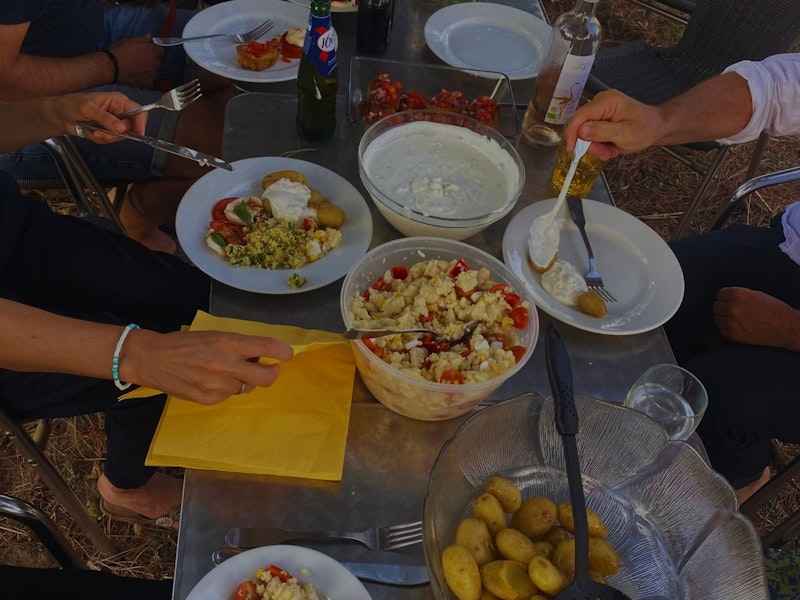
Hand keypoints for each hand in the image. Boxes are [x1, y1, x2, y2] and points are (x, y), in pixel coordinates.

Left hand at [48, 92, 146, 141]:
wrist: (58, 115)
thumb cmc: (71, 105)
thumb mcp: (87, 109)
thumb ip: (105, 118)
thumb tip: (121, 128)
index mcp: (118, 101)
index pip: (139, 112)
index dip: (141, 123)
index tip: (138, 134)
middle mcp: (119, 112)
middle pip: (130, 128)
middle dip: (115, 134)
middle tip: (100, 132)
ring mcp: (114, 123)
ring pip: (120, 137)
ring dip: (105, 137)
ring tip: (92, 131)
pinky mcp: (108, 132)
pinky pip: (110, 140)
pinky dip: (100, 139)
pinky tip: (90, 133)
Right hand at [109, 35, 163, 88]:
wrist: (111, 67)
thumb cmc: (118, 52)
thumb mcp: (129, 41)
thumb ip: (142, 40)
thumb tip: (149, 37)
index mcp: (151, 50)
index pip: (160, 50)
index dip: (154, 51)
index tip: (148, 52)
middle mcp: (155, 61)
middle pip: (157, 62)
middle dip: (151, 62)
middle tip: (139, 62)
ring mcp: (153, 73)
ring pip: (154, 72)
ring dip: (149, 72)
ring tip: (137, 70)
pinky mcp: (149, 83)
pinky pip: (151, 82)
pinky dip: (145, 81)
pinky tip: (137, 77)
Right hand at [121, 329, 294, 403]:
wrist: (152, 359)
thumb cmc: (186, 343)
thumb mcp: (215, 335)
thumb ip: (239, 346)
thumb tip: (261, 357)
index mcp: (229, 343)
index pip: (267, 348)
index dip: (283, 352)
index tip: (287, 354)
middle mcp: (227, 365)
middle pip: (268, 377)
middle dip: (273, 373)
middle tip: (269, 368)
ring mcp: (218, 386)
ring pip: (247, 387)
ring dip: (244, 380)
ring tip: (225, 370)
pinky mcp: (209, 400)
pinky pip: (229, 396)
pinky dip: (227, 388)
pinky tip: (210, 380)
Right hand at [563, 89, 665, 160]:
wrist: (656, 126)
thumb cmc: (646, 128)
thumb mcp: (625, 134)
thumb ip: (602, 131)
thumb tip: (581, 131)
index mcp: (607, 101)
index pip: (579, 116)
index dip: (572, 134)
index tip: (572, 150)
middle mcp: (600, 101)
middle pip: (580, 125)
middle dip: (589, 143)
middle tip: (603, 154)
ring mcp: (600, 108)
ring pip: (584, 131)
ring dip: (595, 145)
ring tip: (610, 151)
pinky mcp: (600, 115)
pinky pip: (590, 131)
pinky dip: (597, 142)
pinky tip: (609, 146)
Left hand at [713, 286, 799, 350]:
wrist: (786, 327)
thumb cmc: (774, 310)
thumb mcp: (755, 295)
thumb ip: (738, 296)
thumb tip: (726, 298)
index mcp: (738, 295)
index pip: (720, 294)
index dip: (726, 297)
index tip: (729, 301)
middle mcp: (732, 308)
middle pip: (716, 307)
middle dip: (724, 308)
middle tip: (733, 311)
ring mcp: (731, 323)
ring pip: (717, 319)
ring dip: (724, 319)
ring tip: (736, 319)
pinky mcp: (733, 335)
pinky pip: (722, 331)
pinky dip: (727, 330)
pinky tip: (738, 327)